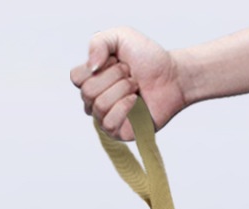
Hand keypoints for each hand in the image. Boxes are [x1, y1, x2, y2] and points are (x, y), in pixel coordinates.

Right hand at [69, 27, 187, 139]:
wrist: (172, 76)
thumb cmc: (148, 58)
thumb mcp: (120, 36)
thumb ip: (98, 42)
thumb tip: (92, 67)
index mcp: (91, 79)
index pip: (76, 77)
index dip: (97, 66)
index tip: (116, 60)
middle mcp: (94, 100)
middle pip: (88, 92)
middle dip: (114, 77)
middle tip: (130, 74)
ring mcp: (105, 118)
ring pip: (99, 105)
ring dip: (122, 90)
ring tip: (135, 86)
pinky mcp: (118, 133)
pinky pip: (109, 123)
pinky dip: (125, 108)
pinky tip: (136, 102)